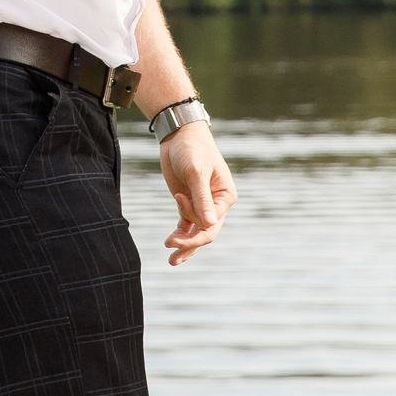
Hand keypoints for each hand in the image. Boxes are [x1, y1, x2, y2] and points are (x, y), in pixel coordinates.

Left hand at [156, 121, 236, 265]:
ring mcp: (201, 204)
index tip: (179, 197)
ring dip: (184, 245)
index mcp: (226, 196)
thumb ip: (202, 198)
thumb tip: (210, 224)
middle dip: (189, 243)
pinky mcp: (186, 202)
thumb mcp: (196, 172)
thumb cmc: (192, 149)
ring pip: (195, 232)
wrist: (178, 135)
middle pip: (205, 232)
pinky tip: (170, 243)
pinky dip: (178, 234)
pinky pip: (185, 224)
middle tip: (171, 253)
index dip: (196, 221)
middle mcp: (216, 204)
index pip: (213, 222)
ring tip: (171, 261)